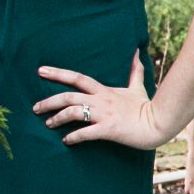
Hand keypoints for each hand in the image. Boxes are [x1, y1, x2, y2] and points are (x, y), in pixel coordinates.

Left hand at [34, 52, 167, 149]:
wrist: (158, 122)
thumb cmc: (146, 107)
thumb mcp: (138, 86)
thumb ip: (134, 71)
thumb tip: (137, 52)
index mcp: (104, 90)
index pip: (77, 77)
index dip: (58, 73)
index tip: (41, 71)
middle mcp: (101, 100)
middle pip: (69, 96)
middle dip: (49, 101)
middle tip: (35, 107)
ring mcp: (104, 115)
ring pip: (73, 113)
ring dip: (57, 118)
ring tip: (48, 124)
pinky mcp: (108, 130)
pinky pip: (85, 133)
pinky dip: (73, 137)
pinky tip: (65, 141)